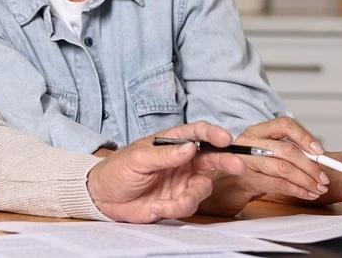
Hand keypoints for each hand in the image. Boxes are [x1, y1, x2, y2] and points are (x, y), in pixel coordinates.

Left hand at [87, 121, 244, 222]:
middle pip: (211, 158)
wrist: (104, 197)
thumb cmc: (117, 170)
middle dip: (226, 161)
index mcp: (170, 143)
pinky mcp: (177, 200)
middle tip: (236, 166)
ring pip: (202, 188)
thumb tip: (190, 147)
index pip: (197, 133)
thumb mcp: (137, 159)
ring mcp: (181, 181)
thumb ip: (164, 154)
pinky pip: (188, 205)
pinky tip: (156, 207)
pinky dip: (174, 209)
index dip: (213, 134)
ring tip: (166, 203)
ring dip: (188, 198)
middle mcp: (181, 161)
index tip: (225, 139)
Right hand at [199, 117, 328, 215]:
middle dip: (311, 166)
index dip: (305, 136)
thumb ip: (284, 151)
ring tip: (317, 188)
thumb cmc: (246, 171)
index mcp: (256, 131)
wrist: (222, 188)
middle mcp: (249, 142)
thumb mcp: (263, 154)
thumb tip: (316, 156)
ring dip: (306, 180)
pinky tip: (306, 194)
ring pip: (284, 168)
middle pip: (287, 149)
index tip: (319, 152)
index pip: (284, 124)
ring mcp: (245, 160)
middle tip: (323, 178)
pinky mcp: (245, 179)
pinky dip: (297, 190)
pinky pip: (278, 184)